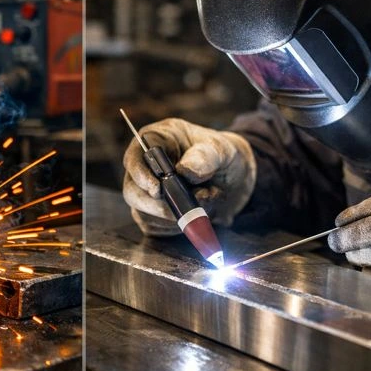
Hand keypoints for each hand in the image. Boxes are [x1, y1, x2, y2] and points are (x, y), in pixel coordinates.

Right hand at [122, 118, 255, 235]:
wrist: (238, 179)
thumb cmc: (225, 156)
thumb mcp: (221, 149)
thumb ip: (205, 157)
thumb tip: (184, 171)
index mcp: (157, 141)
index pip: (134, 158)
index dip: (140, 175)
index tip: (157, 190)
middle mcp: (147, 168)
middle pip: (132, 192)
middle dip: (158, 206)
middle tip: (185, 208)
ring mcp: (150, 193)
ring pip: (143, 214)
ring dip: (176, 216)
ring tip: (207, 201)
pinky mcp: (156, 215)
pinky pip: (156, 229)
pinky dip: (179, 227)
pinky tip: (200, 214)